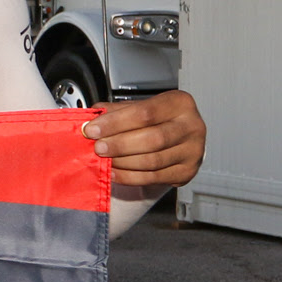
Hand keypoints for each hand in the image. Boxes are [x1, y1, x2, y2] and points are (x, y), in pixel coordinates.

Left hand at [83, 89, 205, 187]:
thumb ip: (115, 111)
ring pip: (152, 161)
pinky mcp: (187, 171)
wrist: (181, 138)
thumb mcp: (139, 107)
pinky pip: (153, 178)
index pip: (145, 113)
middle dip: (119, 144)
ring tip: (104, 160)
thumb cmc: (158, 120)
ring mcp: (193, 150)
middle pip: (152, 139)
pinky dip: (129, 177)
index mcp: (179, 103)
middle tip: (98, 147)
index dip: (115, 123)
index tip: (92, 129)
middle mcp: (191, 126)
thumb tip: (89, 121)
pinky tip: (114, 172)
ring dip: (122, 162)